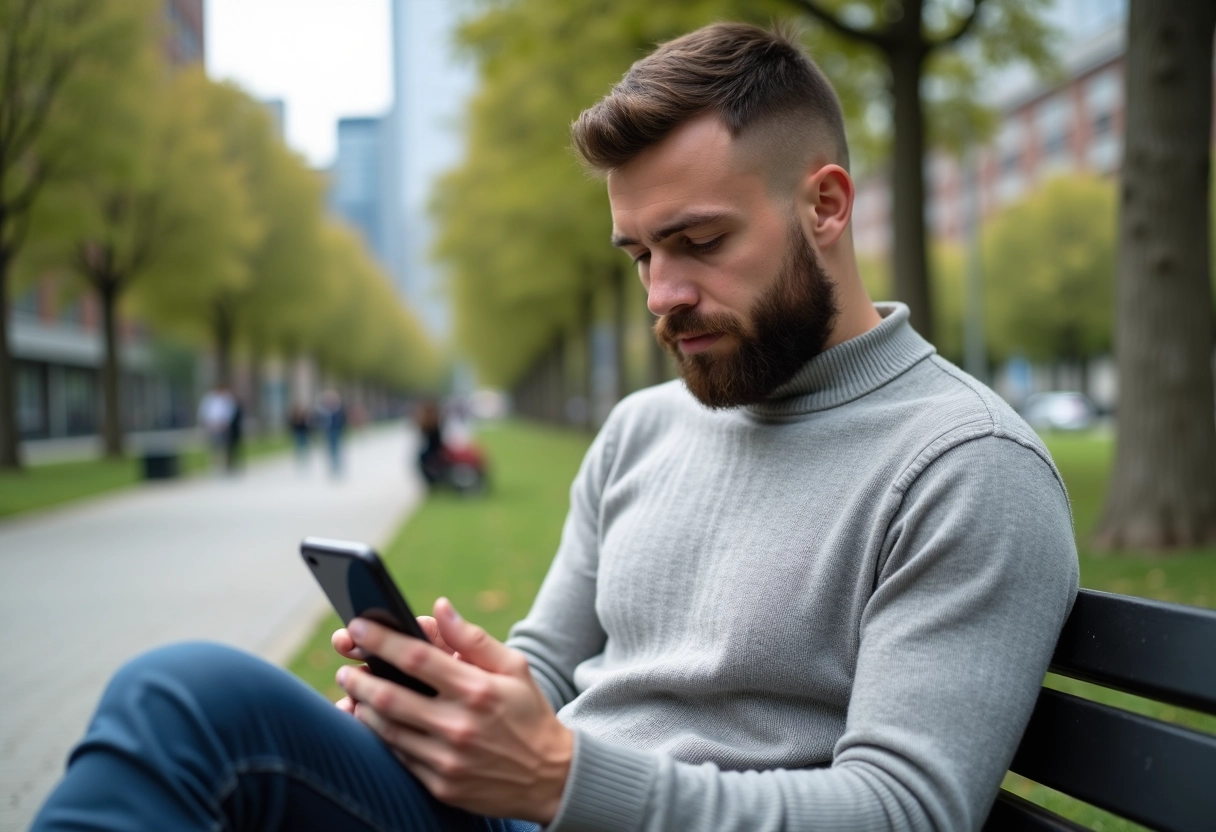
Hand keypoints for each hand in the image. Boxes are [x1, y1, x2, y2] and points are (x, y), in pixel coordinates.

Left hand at [335, 598, 572, 823]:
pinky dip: (379, 736)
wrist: (550, 777)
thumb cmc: (529, 713)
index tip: (357, 627)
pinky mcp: (441, 785)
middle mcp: (459, 726)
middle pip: (389, 697)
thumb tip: (440, 608)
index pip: (416, 659)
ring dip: (361, 707)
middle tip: (345, 666)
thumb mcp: (514, 668)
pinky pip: (398, 756)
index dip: (381, 640)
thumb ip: (473, 639)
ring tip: (353, 691)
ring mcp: (447, 760)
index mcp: (477, 690)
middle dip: (359, 677)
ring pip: (386, 730)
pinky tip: (371, 721)